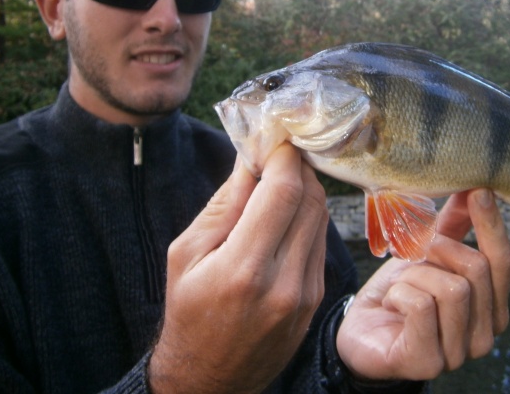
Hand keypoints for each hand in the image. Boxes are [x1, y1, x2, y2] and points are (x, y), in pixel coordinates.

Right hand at [148, 144, 329, 393]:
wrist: (208, 378)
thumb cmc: (188, 312)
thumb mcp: (187, 253)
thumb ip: (225, 204)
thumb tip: (251, 156)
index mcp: (244, 269)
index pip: (284, 192)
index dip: (285, 156)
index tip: (277, 138)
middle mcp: (284, 282)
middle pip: (311, 200)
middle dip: (298, 168)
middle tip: (280, 152)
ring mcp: (306, 294)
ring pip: (322, 219)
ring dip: (306, 190)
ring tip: (281, 179)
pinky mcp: (316, 300)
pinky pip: (320, 243)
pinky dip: (308, 219)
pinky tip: (286, 214)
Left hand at [336, 189, 509, 380]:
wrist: (360, 332)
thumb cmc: (399, 293)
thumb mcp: (427, 256)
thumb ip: (454, 228)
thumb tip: (473, 189)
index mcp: (492, 309)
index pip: (503, 262)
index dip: (492, 225)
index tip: (480, 191)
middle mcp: (484, 336)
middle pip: (476, 269)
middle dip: (437, 249)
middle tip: (411, 251)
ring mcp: (459, 355)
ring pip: (451, 288)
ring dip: (415, 274)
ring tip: (400, 285)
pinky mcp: (428, 363)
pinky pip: (421, 306)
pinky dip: (399, 294)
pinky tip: (391, 303)